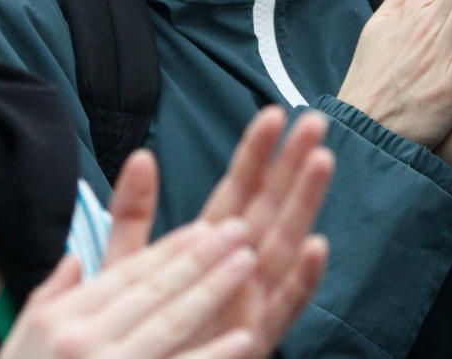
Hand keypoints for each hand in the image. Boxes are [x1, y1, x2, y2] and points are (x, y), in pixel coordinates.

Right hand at [1, 220, 260, 358]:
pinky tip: (244, 339)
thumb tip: (77, 258)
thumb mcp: (23, 339)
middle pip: (154, 291)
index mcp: (60, 320)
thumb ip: (50, 295)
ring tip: (248, 265)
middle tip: (240, 230)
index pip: (126, 275)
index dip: (170, 249)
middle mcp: (83, 342)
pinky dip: (211, 356)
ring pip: (170, 324)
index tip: (207, 228)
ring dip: (213, 291)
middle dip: (201, 257)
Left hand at [5, 108, 333, 358]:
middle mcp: (239, 268)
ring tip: (321, 162)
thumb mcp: (129, 264)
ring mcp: (252, 302)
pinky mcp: (258, 337)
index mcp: (211, 247)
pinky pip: (285, 307)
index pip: (238, 190)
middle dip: (292, 165)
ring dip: (304, 204)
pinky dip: (302, 279)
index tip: (274, 114)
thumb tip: (141, 155)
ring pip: (285, 245)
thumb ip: (134, 214)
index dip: (256, 153)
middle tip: (314, 123)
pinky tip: (316, 246)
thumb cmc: (140, 327)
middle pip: (270, 208)